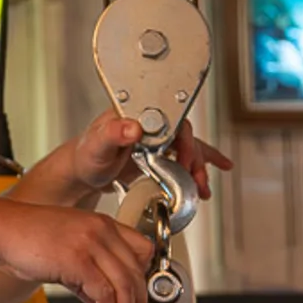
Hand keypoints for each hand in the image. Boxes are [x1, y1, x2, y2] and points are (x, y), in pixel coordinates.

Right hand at [0, 202, 152, 302]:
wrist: (2, 228)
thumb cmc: (27, 236)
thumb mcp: (68, 250)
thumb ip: (89, 274)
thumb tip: (102, 301)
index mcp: (103, 225)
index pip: (143, 250)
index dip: (144, 278)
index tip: (139, 298)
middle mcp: (101, 231)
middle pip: (137, 272)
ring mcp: (91, 243)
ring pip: (125, 285)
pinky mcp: (77, 260)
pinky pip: (104, 293)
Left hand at [64, 109, 234, 200]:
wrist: (82, 171)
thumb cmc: (86, 155)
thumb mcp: (96, 144)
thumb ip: (112, 133)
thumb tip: (132, 126)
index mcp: (138, 114)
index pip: (171, 122)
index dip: (182, 142)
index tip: (183, 162)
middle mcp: (150, 123)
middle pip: (184, 137)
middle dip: (195, 160)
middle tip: (196, 182)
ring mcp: (156, 139)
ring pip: (187, 149)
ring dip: (199, 168)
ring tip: (203, 187)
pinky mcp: (159, 153)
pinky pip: (185, 156)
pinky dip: (201, 162)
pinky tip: (219, 166)